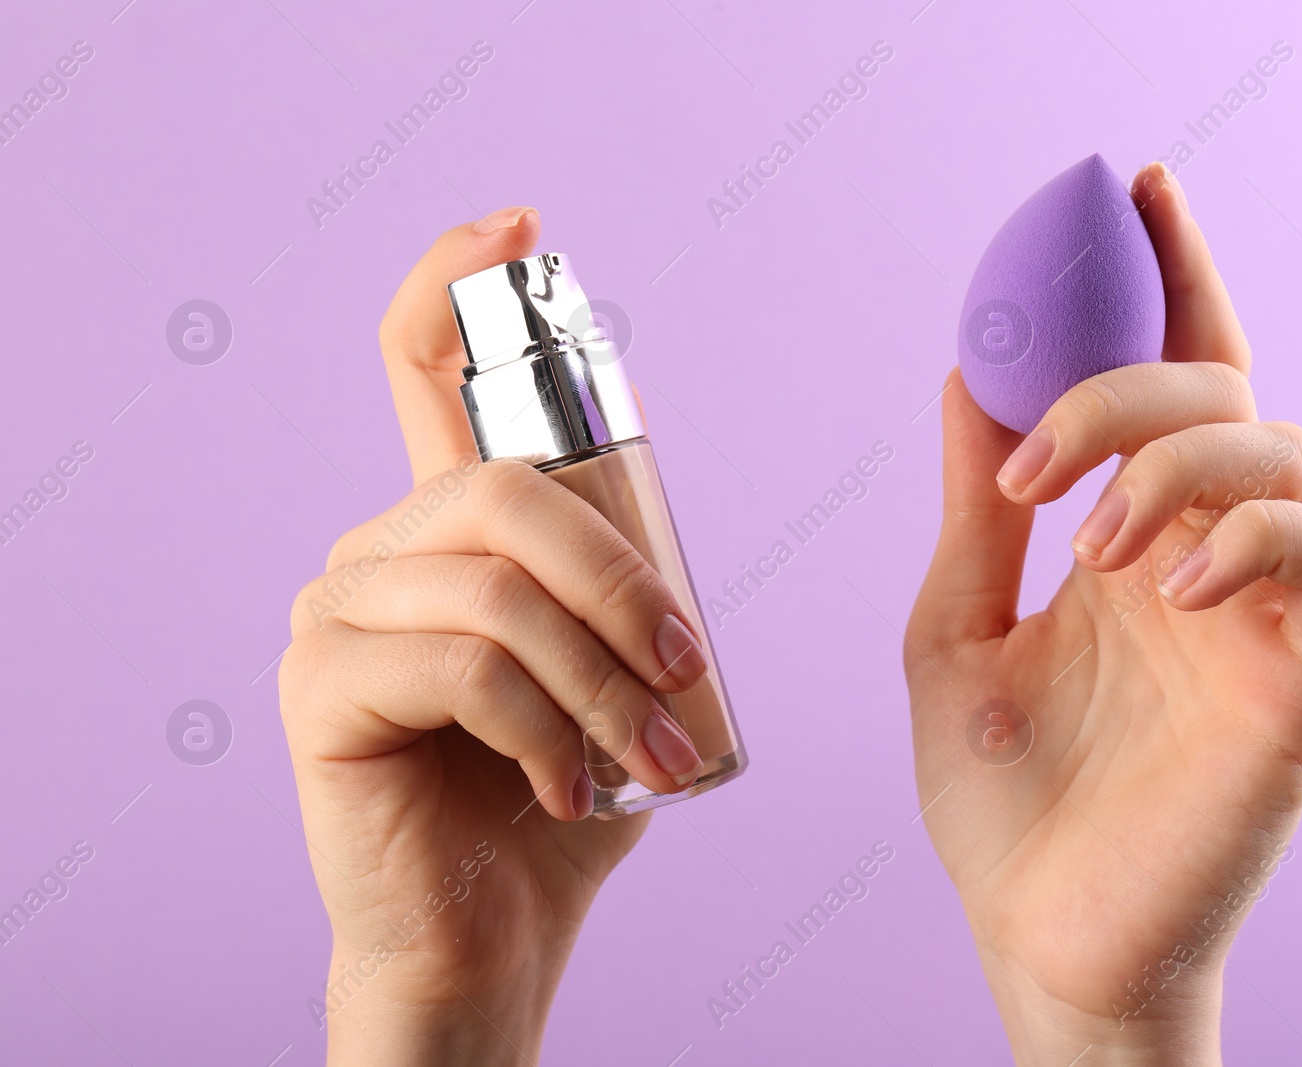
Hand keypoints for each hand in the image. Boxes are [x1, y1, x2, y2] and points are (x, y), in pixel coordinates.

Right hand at [278, 208, 709, 1064]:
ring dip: (600, 678)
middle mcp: (380, 548)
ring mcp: (335, 609)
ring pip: (494, 586)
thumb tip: (663, 511)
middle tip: (685, 674)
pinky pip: (461, 662)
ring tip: (650, 761)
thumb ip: (623, 582)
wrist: (496, 933)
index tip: (522, 222)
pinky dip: (546, 729)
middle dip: (620, 582)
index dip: (459, 279)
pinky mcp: (318, 683)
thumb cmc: (565, 797)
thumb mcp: (619, 670)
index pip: (424, 369)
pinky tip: (570, 792)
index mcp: (451, 529)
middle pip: (501, 487)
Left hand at [905, 165, 1301, 1064]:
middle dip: (1132, 384)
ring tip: (1095, 543)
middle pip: (1228, 390)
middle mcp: (1205, 557)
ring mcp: (1262, 614)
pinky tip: (1171, 583)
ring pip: (1288, 452)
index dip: (1168, 276)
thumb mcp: (954, 625)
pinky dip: (1257, 533)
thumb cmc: (997, 799)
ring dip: (1180, 461)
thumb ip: (976, 505)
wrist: (1035, 933)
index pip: (1171, 376)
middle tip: (1037, 457)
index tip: (1135, 189)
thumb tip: (969, 370)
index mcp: (1125, 537)